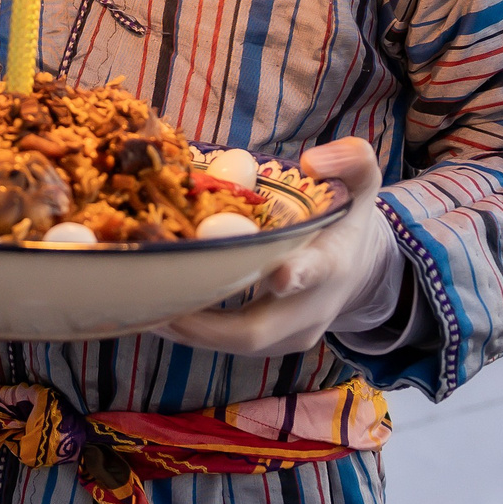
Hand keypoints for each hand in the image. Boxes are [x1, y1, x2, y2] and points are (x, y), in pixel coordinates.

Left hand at [152, 138, 391, 357]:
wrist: (359, 270)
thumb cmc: (347, 216)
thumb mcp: (362, 179)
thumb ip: (351, 158)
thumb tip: (313, 161)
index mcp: (333, 262)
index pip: (317, 271)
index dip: (297, 275)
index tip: (275, 274)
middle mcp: (311, 308)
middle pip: (255, 331)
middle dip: (204, 324)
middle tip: (155, 304)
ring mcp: (290, 334)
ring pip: (234, 343)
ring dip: (188, 330)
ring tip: (140, 306)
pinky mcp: (270, 344)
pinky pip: (228, 343)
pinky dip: (193, 330)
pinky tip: (154, 308)